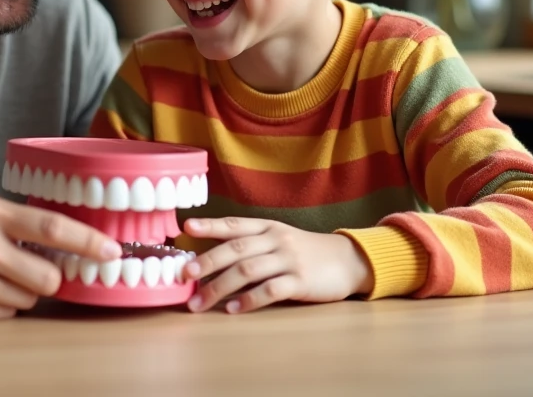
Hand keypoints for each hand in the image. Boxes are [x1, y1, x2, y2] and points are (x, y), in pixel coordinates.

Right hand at [0, 195, 121, 323]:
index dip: (88, 241)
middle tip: (30, 268)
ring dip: (18, 292)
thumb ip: (15, 221)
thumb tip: (69, 241)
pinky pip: (2, 315)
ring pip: (26, 300)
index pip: (52, 228)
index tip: (112, 251)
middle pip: (47, 277)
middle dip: (49, 278)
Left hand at [181, 217, 373, 313]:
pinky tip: (234, 309)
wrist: (348, 260)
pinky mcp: (301, 281)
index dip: (209, 226)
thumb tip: (210, 257)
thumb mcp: (279, 238)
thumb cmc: (305, 252)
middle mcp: (276, 240)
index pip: (233, 225)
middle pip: (235, 249)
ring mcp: (289, 260)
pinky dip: (249, 300)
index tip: (186, 228)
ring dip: (219, 287)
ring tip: (199, 302)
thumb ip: (250, 244)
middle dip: (207, 262)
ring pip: (247, 271)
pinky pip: (270, 290)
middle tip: (185, 274)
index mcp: (267, 227)